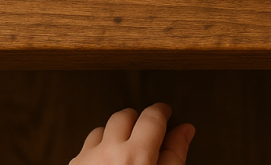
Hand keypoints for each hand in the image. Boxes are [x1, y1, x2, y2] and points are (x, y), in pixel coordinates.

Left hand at [70, 103, 193, 164]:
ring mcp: (87, 160)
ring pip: (102, 129)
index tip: (166, 113)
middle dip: (138, 123)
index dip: (162, 112)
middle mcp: (108, 155)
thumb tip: (185, 130)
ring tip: (126, 155)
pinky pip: (85, 147)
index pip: (153, 117)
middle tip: (148, 138)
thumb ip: (175, 156)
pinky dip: (98, 150)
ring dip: (115, 136)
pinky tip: (107, 164)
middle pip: (125, 116)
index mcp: (136, 159)